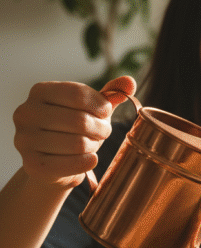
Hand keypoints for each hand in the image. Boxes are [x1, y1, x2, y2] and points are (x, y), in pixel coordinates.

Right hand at [13, 76, 135, 188]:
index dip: (101, 106)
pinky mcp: (31, 165)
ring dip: (94, 146)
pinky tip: (88, 159)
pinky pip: (71, 164)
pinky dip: (88, 162)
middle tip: (102, 133)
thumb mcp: (92, 107)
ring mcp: (24, 139)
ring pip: (78, 143)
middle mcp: (25, 113)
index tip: (106, 113)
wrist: (56, 162)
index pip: (78, 93)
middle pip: (79, 120)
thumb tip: (130, 82)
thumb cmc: (75, 129)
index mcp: (40, 91)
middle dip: (101, 129)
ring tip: (91, 144)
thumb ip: (111, 93)